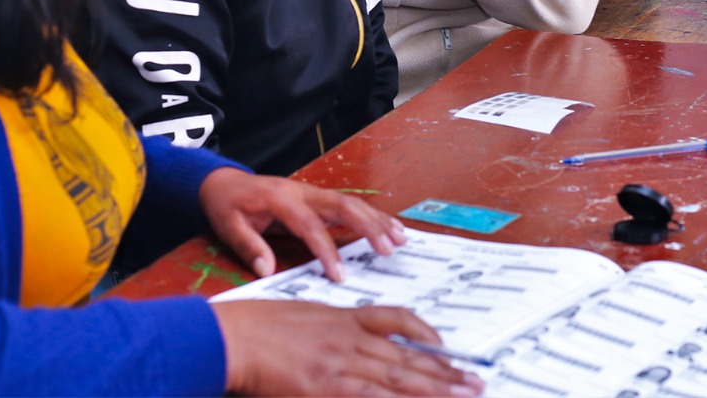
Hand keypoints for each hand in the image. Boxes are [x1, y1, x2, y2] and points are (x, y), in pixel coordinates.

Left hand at [199, 167, 406, 280]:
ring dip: (377, 219)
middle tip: (390, 249)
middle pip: (342, 205)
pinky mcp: (317, 199)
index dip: (326, 250)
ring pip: (350, 202)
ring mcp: (312, 193)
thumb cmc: (227, 206)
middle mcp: (302, 192)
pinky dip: (371, 216)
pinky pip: (348, 205)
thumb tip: (266, 268)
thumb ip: (248, 245)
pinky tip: (390, 227)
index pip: (309, 225)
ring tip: (400, 238)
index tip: (340, 275)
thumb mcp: (228, 225)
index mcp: (281, 199)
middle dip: (368, 226)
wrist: (225, 182)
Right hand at [213, 300, 482, 395]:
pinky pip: (369, 396)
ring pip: (397, 378)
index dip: (426, 335)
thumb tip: (355, 337)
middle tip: (474, 381)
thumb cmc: (257, 327)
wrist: (231, 336)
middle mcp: (349, 339)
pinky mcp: (325, 386)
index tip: (446, 345)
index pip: (396, 322)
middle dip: (444, 372)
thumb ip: (332, 330)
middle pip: (406, 357)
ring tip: (464, 394)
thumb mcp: (302, 316)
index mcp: (343, 319)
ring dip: (433, 389)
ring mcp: (340, 364)